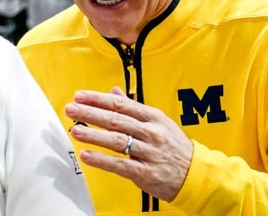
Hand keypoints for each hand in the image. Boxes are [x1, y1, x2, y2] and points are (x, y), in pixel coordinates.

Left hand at [65, 87, 192, 201]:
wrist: (196, 175)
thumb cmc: (174, 146)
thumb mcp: (158, 122)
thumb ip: (133, 107)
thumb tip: (114, 91)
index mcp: (153, 117)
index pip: (121, 104)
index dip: (98, 99)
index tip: (79, 96)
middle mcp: (151, 133)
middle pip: (116, 120)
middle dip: (91, 113)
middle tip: (71, 109)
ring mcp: (149, 153)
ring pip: (117, 141)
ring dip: (94, 135)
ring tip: (75, 130)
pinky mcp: (146, 173)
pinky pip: (120, 165)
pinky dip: (102, 160)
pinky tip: (87, 155)